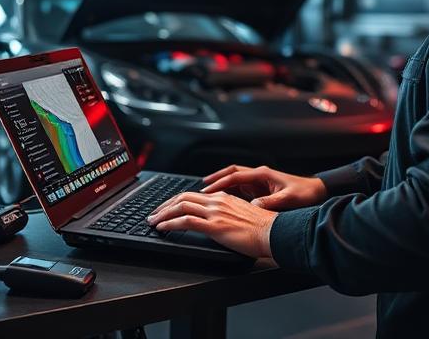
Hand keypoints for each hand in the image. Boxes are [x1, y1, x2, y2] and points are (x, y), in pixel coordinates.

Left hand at [146, 191, 277, 258]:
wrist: (275, 232)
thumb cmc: (264, 229)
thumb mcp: (242, 216)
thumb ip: (228, 215)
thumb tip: (219, 222)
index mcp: (224, 198)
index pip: (193, 195)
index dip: (176, 201)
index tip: (167, 208)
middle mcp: (217, 201)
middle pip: (182, 197)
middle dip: (164, 205)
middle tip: (154, 214)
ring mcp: (215, 212)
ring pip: (180, 206)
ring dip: (162, 214)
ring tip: (153, 221)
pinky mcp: (214, 225)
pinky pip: (186, 221)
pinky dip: (170, 223)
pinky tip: (163, 228)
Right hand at [201, 165, 327, 210]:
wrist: (317, 191)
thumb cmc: (305, 193)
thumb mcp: (288, 199)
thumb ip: (270, 202)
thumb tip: (253, 206)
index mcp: (263, 174)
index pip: (235, 176)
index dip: (220, 183)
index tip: (208, 190)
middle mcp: (259, 175)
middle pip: (232, 174)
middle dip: (216, 179)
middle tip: (202, 187)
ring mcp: (260, 182)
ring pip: (235, 181)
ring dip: (222, 185)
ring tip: (208, 194)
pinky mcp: (262, 189)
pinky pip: (242, 188)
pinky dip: (231, 192)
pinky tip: (225, 201)